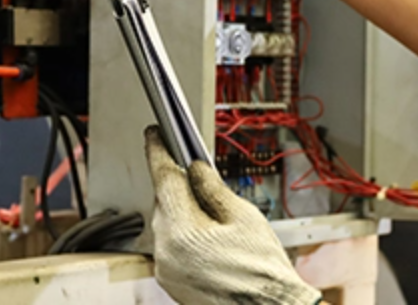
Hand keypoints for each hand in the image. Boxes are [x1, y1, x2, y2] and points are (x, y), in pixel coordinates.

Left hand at [144, 126, 321, 304]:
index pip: (163, 180)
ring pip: (167, 225)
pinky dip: (184, 234)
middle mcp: (165, 252)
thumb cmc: (263, 270)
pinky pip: (170, 246)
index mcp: (182, 232)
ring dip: (183, 212)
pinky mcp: (170, 282)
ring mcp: (165, 270)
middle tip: (197, 172)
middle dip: (178, 185)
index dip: (158, 152)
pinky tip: (208, 235)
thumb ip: (213, 189)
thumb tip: (195, 167)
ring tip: (214, 212)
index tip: (154, 135)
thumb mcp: (244, 217)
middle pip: (164, 203)